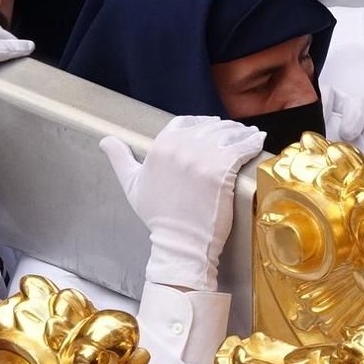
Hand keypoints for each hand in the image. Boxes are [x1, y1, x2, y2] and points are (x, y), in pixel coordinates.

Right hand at [101, 116, 263, 291]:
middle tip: (236, 132)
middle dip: (224, 128)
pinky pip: (242, 147)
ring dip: (241, 132)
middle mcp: (182, 147)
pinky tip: (257, 140)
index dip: (200, 122)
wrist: (180, 241)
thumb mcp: (131, 183)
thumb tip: (106, 140)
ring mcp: (204, 157)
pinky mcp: (224, 170)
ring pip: (228, 134)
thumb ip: (120, 158)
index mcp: (161, 146)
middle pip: (210, 127)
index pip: (184, 122)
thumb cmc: (158, 216)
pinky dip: (252, 141)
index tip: (211, 126)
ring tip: (250, 134)